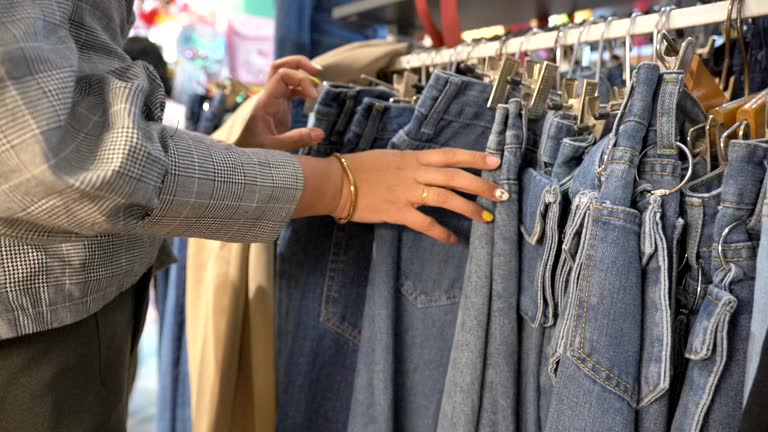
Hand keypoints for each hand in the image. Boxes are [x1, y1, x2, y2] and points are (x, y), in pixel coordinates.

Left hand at [236, 55, 325, 150]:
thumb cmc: (253, 150)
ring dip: (302, 73)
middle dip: (299, 63)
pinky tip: (312, 97)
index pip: (282, 75)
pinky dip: (302, 88)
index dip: (301, 79)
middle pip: (281, 66)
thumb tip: (320, 133)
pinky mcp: (279, 106)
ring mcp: (273, 100)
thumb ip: (297, 140)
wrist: (243, 153)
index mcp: (265, 101)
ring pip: (285, 75)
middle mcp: (268, 96)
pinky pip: (290, 88)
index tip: (314, 96)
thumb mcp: (275, 148)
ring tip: (318, 82)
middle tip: (318, 70)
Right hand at [294, 148, 507, 242]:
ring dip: (469, 209)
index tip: (496, 162)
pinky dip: (441, 232)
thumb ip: (411, 163)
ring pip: (446, 198)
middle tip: (501, 195)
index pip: (450, 155)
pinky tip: (453, 239)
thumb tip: (428, 169)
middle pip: (456, 177)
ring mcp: (407, 193)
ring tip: (485, 218)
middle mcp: (414, 173)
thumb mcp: (389, 157)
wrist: (336, 183)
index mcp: (413, 158)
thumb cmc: (359, 168)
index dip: (475, 158)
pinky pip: (425, 224)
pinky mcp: (398, 212)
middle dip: (481, 186)